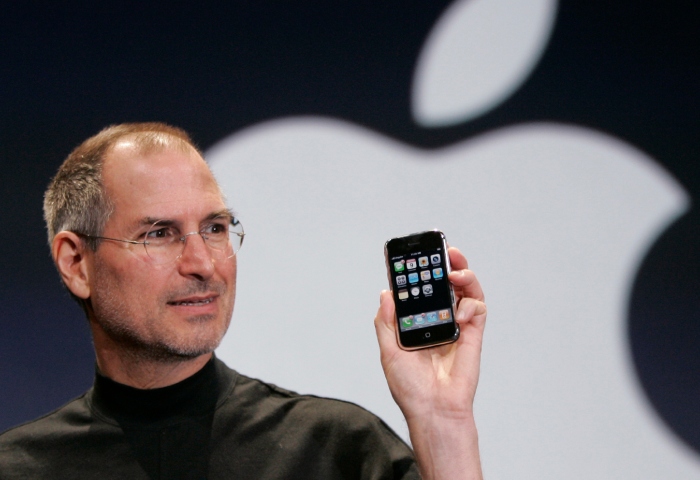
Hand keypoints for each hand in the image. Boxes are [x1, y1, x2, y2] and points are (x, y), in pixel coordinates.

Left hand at [374, 247, 485, 478]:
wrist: (433, 410)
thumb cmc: (411, 388)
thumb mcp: (389, 352)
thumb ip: (387, 322)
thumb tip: (386, 293)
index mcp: (417, 323)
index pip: (419, 290)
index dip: (419, 272)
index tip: (415, 256)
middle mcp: (438, 321)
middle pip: (445, 284)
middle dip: (446, 265)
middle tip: (444, 252)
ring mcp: (457, 326)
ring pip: (465, 291)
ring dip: (464, 274)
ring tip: (455, 270)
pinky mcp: (473, 334)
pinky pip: (477, 309)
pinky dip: (472, 303)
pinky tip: (461, 310)